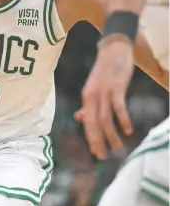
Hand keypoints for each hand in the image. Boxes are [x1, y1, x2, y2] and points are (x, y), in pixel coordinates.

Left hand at [80, 38, 134, 159]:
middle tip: (103, 156)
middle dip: (97, 141)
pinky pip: (118, 106)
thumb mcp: (93, 88)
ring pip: (105, 117)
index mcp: (86, 98)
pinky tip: (127, 130)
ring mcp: (104, 91)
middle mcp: (92, 96)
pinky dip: (122, 119)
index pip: (86, 122)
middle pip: (93, 123)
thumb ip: (87, 104)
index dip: (90, 138)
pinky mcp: (116, 87)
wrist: (113, 50)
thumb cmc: (104, 71)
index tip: (95, 153)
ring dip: (110, 134)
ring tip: (118, 147)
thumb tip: (79, 118)